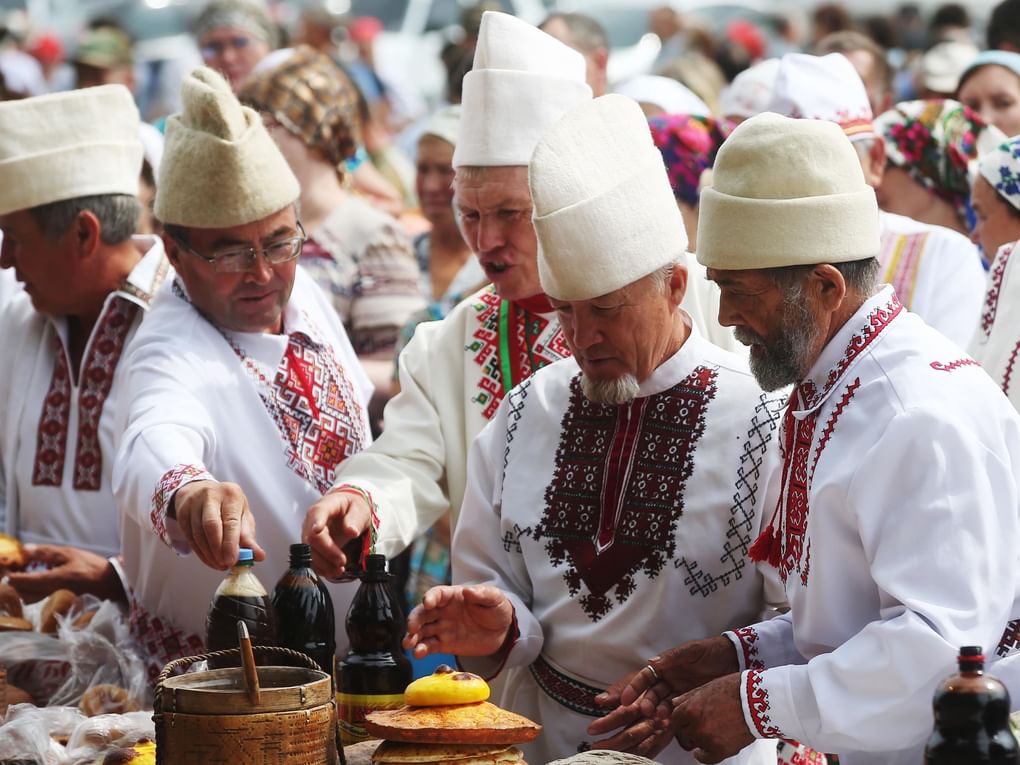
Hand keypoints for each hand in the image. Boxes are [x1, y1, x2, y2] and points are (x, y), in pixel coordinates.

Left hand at [7, 545, 125, 602]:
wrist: (108, 582)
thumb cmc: (90, 566)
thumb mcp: (69, 553)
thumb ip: (46, 552)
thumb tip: (25, 550)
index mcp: (54, 579)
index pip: (25, 581)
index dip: (12, 576)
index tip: (6, 570)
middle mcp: (50, 591)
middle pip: (23, 593)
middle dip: (15, 583)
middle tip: (13, 571)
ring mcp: (53, 598)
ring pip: (28, 597)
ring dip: (22, 588)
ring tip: (22, 576)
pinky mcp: (57, 600)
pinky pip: (37, 598)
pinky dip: (31, 591)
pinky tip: (34, 582)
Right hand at [172, 480, 263, 569]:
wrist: (202, 491)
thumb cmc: (227, 506)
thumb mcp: (242, 515)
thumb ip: (249, 536)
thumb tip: (259, 556)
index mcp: (231, 494)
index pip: (230, 521)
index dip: (231, 543)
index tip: (233, 560)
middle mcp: (210, 495)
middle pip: (211, 525)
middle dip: (218, 549)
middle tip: (225, 564)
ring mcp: (193, 503)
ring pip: (198, 533)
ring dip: (209, 554)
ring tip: (219, 564)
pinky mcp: (182, 513)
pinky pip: (190, 537)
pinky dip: (200, 552)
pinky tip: (209, 560)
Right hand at [302, 489, 371, 578]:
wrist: (348, 513)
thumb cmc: (352, 509)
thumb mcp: (360, 509)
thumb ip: (356, 519)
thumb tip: (351, 531)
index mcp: (325, 507)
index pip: (317, 513)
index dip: (316, 522)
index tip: (317, 530)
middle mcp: (312, 521)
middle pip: (312, 537)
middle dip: (326, 552)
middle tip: (342, 561)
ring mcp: (309, 535)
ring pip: (309, 551)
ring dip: (323, 564)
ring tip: (339, 570)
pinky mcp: (311, 548)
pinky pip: (311, 560)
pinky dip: (321, 568)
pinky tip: (333, 571)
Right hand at [402, 585, 513, 658]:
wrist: (502, 631)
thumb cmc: (496, 609)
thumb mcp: (494, 598)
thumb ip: (481, 594)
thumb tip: (468, 591)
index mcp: (453, 596)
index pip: (438, 594)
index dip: (431, 597)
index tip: (428, 603)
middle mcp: (443, 611)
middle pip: (424, 613)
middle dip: (415, 619)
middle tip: (411, 627)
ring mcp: (443, 628)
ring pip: (423, 631)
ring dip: (413, 636)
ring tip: (408, 644)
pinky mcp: (445, 644)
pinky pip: (430, 646)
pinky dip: (422, 650)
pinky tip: (418, 653)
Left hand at [586, 667, 676, 759]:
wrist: (681, 683)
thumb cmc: (654, 679)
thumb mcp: (634, 678)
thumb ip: (617, 690)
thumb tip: (598, 700)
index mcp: (645, 700)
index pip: (623, 714)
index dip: (607, 722)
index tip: (591, 729)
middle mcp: (655, 717)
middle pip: (632, 733)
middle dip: (612, 743)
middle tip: (595, 747)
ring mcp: (662, 729)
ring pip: (642, 746)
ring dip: (624, 752)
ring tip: (606, 755)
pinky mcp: (667, 738)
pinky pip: (653, 751)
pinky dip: (638, 757)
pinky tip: (625, 760)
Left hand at [672, 673, 753, 763]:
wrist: (758, 701)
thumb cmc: (735, 689)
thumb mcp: (707, 687)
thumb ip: (688, 697)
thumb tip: (674, 703)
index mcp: (691, 709)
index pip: (675, 718)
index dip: (681, 717)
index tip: (686, 719)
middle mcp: (696, 726)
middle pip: (684, 731)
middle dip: (690, 727)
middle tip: (702, 722)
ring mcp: (708, 740)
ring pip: (695, 743)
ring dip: (699, 738)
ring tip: (711, 729)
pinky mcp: (721, 750)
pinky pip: (705, 758)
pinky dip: (704, 755)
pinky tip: (704, 751)